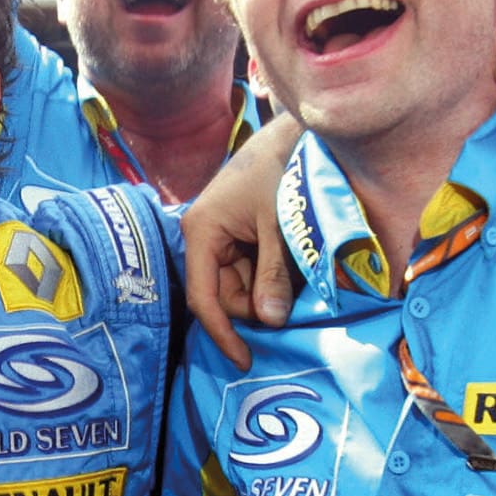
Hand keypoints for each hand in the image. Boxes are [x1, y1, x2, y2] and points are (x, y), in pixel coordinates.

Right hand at [183, 115, 302, 370]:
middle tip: (290, 300)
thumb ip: (274, 276)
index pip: (203, 297)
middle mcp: (203, 235)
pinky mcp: (237, 231)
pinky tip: (289, 260)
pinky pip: (248, 267)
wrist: (294, 134)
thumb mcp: (280, 229)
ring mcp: (220, 233)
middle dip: (254, 305)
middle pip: (221, 294)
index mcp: (202, 232)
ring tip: (294, 268)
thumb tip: (270, 321)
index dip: (222, 332)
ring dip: (265, 288)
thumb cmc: (281, 173)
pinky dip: (270, 273)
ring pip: (237, 283)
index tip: (245, 361)